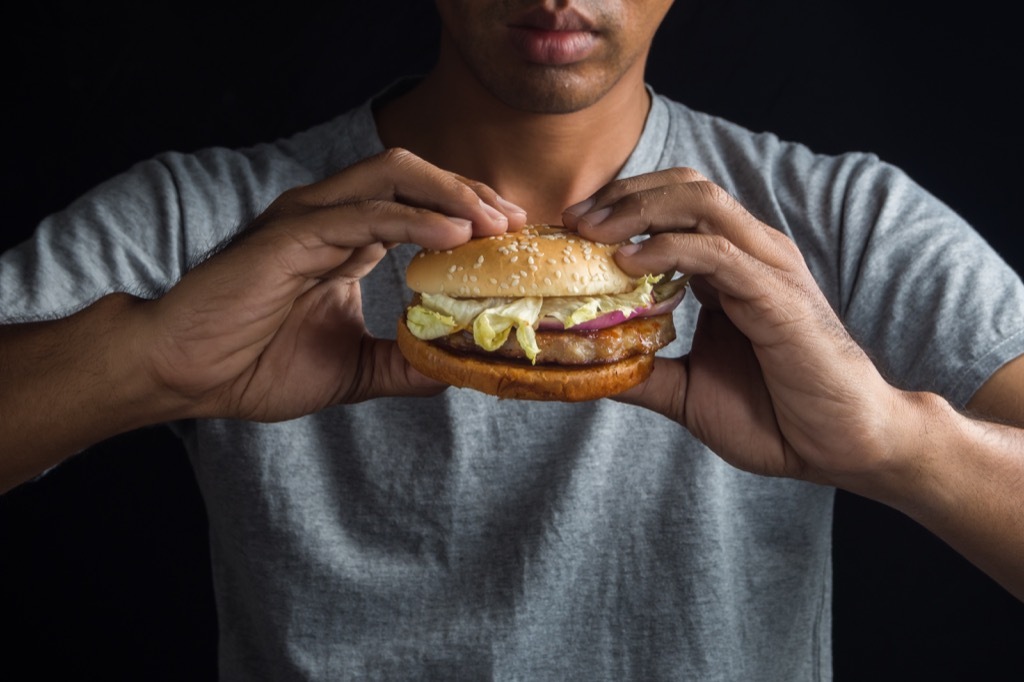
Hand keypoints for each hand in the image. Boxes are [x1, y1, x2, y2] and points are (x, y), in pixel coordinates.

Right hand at [144, 148, 525, 421]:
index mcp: (343, 240)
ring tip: (497, 222)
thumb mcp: (351, 368)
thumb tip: (453, 369)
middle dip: (470, 193)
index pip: (417, 205)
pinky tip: (455, 234)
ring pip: (393, 177)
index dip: (468, 213)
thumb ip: (400, 362)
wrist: (186, 374)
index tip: (511, 237)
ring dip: (452, 194)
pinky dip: (414, 219)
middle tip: (516, 222)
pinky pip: (364, 214)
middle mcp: (329, 218)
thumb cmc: (254, 366)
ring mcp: (310, 220)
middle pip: (414, 176)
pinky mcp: (292, 234)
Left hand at [563, 168, 906, 485]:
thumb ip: (642, 373)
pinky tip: (628, 263)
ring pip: (700, 201)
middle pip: (683, 188)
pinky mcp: (777, 294)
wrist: (842, 445)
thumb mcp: (688, 393)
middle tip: (571, 220)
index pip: (673, 208)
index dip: (620, 207)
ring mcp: (767, 268)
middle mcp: (751, 254)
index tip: (569, 229)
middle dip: (621, 195)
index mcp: (731, 268)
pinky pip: (717, 251)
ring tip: (590, 232)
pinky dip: (667, 248)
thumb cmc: (776, 417)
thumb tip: (584, 370)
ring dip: (638, 209)